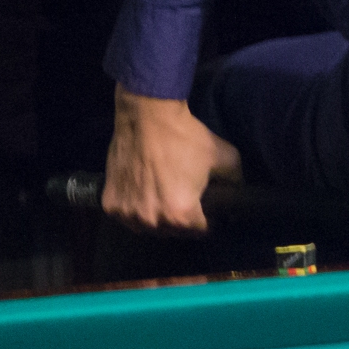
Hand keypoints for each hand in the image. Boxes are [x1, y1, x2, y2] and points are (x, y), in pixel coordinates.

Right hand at [104, 85, 240, 232]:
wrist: (147, 117)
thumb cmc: (186, 137)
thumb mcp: (225, 157)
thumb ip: (236, 181)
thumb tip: (238, 196)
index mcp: (182, 214)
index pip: (200, 231)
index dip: (207, 219)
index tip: (206, 208)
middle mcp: (153, 220)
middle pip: (173, 231)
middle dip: (182, 219)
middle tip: (183, 198)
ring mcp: (128, 214)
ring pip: (148, 227)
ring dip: (157, 217)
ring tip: (163, 196)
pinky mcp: (110, 204)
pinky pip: (126, 216)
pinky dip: (134, 209)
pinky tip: (142, 193)